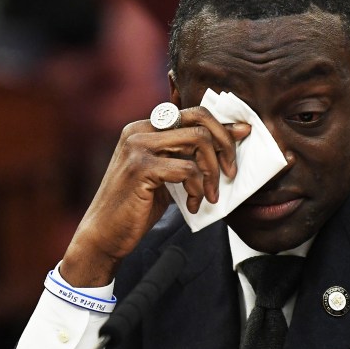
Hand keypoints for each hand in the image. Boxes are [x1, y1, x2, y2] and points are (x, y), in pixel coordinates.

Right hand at [61, 107, 250, 285]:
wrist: (104, 235)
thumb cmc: (136, 206)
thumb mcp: (165, 176)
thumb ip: (187, 156)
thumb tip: (229, 142)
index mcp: (145, 128)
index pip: (193, 113)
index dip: (223, 126)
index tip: (244, 136)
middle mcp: (139, 130)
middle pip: (200, 120)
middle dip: (225, 146)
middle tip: (230, 174)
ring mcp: (138, 147)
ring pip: (198, 141)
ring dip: (211, 172)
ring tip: (209, 196)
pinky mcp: (141, 168)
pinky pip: (187, 169)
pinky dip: (197, 188)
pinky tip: (193, 204)